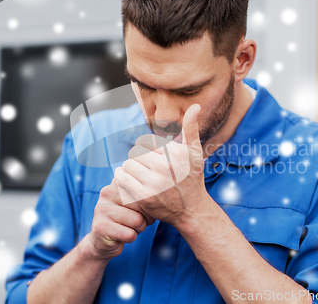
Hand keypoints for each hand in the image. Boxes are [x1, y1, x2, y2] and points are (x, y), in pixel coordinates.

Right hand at [88, 178, 154, 259]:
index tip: (145, 210)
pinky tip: (122, 235)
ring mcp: (101, 209)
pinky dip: (131, 238)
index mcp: (117, 181)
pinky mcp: (100, 226)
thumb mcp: (136, 202)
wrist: (104, 239)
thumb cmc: (126, 218)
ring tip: (130, 227)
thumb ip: (145, 194)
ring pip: (137, 221)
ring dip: (139, 229)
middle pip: (142, 205)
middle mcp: (107, 192)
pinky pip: (130, 234)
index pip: (144, 190)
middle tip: (139, 221)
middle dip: (146, 217)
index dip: (150, 204)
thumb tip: (162, 193)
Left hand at [114, 104, 209, 227]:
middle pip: (134, 152)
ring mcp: (153, 183)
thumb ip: (191, 128)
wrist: (192, 210)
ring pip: (127, 165)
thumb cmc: (192, 178)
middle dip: (138, 159)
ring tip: (139, 175)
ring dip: (130, 169)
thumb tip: (195, 105)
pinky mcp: (143, 197)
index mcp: (175, 153)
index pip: (144, 141)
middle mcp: (165, 167)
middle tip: (146, 168)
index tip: (153, 158)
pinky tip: (131, 182)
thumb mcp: (195, 152)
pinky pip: (122, 179)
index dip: (146, 149)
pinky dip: (122, 179)